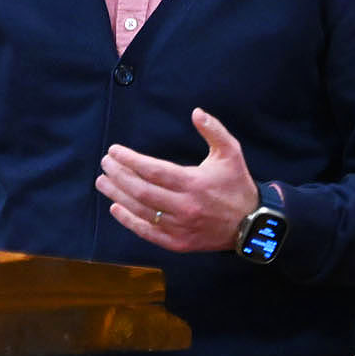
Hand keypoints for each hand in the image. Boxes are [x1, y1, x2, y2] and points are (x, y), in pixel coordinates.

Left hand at [97, 108, 259, 252]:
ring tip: (103, 182)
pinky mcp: (178, 243)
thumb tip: (196, 112)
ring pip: (140, 211)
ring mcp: (180, 227)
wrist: (252, 225)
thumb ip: (213, 130)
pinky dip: (129, 221)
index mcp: (194, 183)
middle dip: (118, 175)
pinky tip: (116, 208)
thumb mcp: (231, 152)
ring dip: (118, 195)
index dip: (130, 160)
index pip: (153, 170)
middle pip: (141, 190)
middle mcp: (184, 206)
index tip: (114, 151)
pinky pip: (148, 233)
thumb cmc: (237, 185)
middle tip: (105, 164)